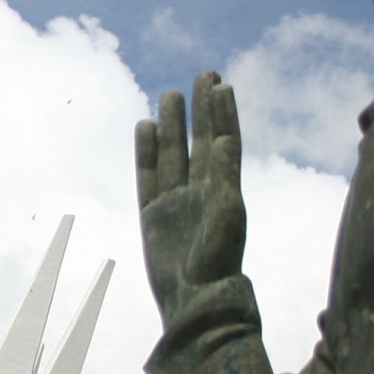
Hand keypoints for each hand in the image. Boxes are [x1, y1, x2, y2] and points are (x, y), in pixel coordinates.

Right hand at [136, 71, 246, 317]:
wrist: (193, 300)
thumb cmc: (218, 263)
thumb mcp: (228, 218)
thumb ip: (224, 179)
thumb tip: (223, 141)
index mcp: (225, 190)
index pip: (224, 142)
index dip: (223, 114)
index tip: (221, 84)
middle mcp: (201, 191)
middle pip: (200, 141)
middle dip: (202, 110)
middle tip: (204, 74)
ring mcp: (175, 201)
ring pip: (173, 153)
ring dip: (173, 124)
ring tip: (171, 94)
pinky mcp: (152, 213)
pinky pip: (148, 174)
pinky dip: (147, 151)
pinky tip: (145, 126)